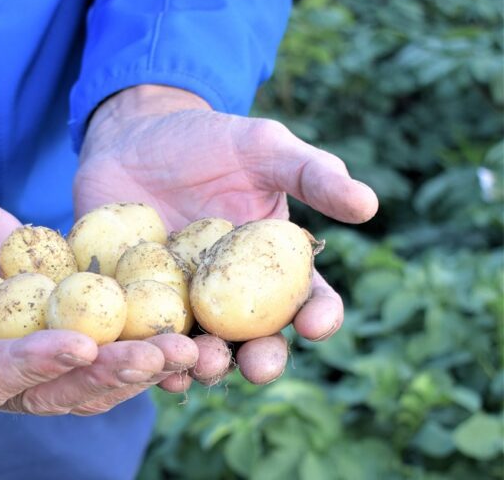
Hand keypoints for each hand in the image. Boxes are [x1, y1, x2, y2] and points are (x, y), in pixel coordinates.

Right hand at [0, 157, 196, 414]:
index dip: (30, 366)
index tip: (81, 345)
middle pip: (46, 392)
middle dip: (104, 375)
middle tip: (157, 357)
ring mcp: (18, 360)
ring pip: (82, 381)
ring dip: (134, 368)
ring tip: (185, 349)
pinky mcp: (50, 335)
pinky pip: (98, 349)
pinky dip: (137, 344)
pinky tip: (181, 334)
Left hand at [75, 85, 378, 389]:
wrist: (135, 136)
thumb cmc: (207, 141)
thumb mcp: (262, 148)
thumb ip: (312, 173)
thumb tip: (368, 205)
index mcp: (273, 264)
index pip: (307, 300)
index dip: (320, 316)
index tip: (316, 323)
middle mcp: (233, 294)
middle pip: (256, 340)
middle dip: (262, 360)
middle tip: (257, 366)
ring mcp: (184, 301)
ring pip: (203, 347)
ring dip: (207, 365)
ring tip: (201, 364)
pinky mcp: (139, 302)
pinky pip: (147, 337)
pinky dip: (149, 354)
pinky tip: (147, 360)